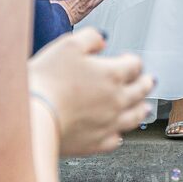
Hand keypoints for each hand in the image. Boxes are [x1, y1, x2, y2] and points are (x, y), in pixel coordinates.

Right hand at [28, 28, 152, 154]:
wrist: (33, 118)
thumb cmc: (48, 81)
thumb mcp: (68, 45)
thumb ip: (91, 38)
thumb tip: (103, 39)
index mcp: (113, 74)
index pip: (134, 64)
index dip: (131, 59)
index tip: (126, 58)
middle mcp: (117, 100)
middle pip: (141, 90)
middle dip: (146, 82)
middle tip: (149, 80)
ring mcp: (109, 124)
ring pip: (135, 116)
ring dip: (142, 108)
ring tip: (145, 107)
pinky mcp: (96, 144)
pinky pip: (115, 139)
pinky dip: (119, 134)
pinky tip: (118, 133)